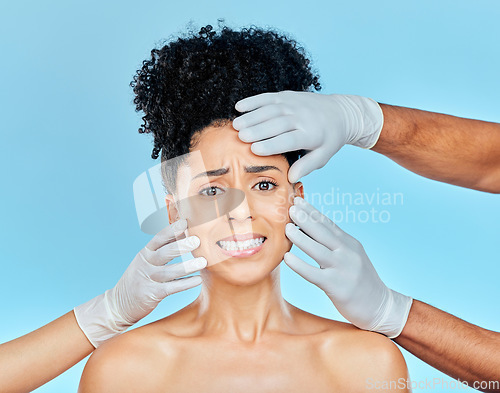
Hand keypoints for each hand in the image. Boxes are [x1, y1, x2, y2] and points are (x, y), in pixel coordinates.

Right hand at [74, 218, 205, 346]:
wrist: (119, 304)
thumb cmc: (140, 279)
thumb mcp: (146, 261)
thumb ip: (163, 249)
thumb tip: (184, 233)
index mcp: (145, 253)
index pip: (158, 238)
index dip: (171, 230)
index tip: (185, 222)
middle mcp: (145, 264)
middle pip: (164, 253)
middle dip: (181, 246)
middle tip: (196, 240)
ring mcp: (148, 279)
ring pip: (169, 271)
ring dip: (187, 266)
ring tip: (203, 261)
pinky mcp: (152, 294)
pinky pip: (171, 288)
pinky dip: (185, 284)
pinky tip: (197, 281)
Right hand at [233, 91, 383, 182]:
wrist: (340, 112)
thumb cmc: (328, 139)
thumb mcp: (323, 155)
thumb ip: (307, 166)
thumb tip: (291, 178)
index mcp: (310, 134)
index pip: (288, 139)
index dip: (271, 144)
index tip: (255, 149)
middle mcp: (301, 117)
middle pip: (276, 123)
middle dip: (258, 129)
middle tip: (240, 137)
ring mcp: (293, 104)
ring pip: (270, 110)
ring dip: (252, 116)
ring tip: (236, 125)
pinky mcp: (287, 96)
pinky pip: (268, 97)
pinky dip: (253, 101)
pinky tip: (239, 107)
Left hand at [283, 197, 411, 337]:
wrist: (380, 307)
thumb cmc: (359, 281)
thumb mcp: (350, 257)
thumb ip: (333, 245)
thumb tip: (307, 230)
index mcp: (349, 243)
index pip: (327, 223)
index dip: (311, 211)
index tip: (297, 200)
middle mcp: (347, 252)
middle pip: (323, 231)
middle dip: (305, 218)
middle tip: (290, 207)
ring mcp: (343, 269)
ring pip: (318, 249)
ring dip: (300, 237)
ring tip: (286, 228)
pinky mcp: (337, 286)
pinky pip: (314, 274)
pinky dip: (299, 265)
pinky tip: (287, 258)